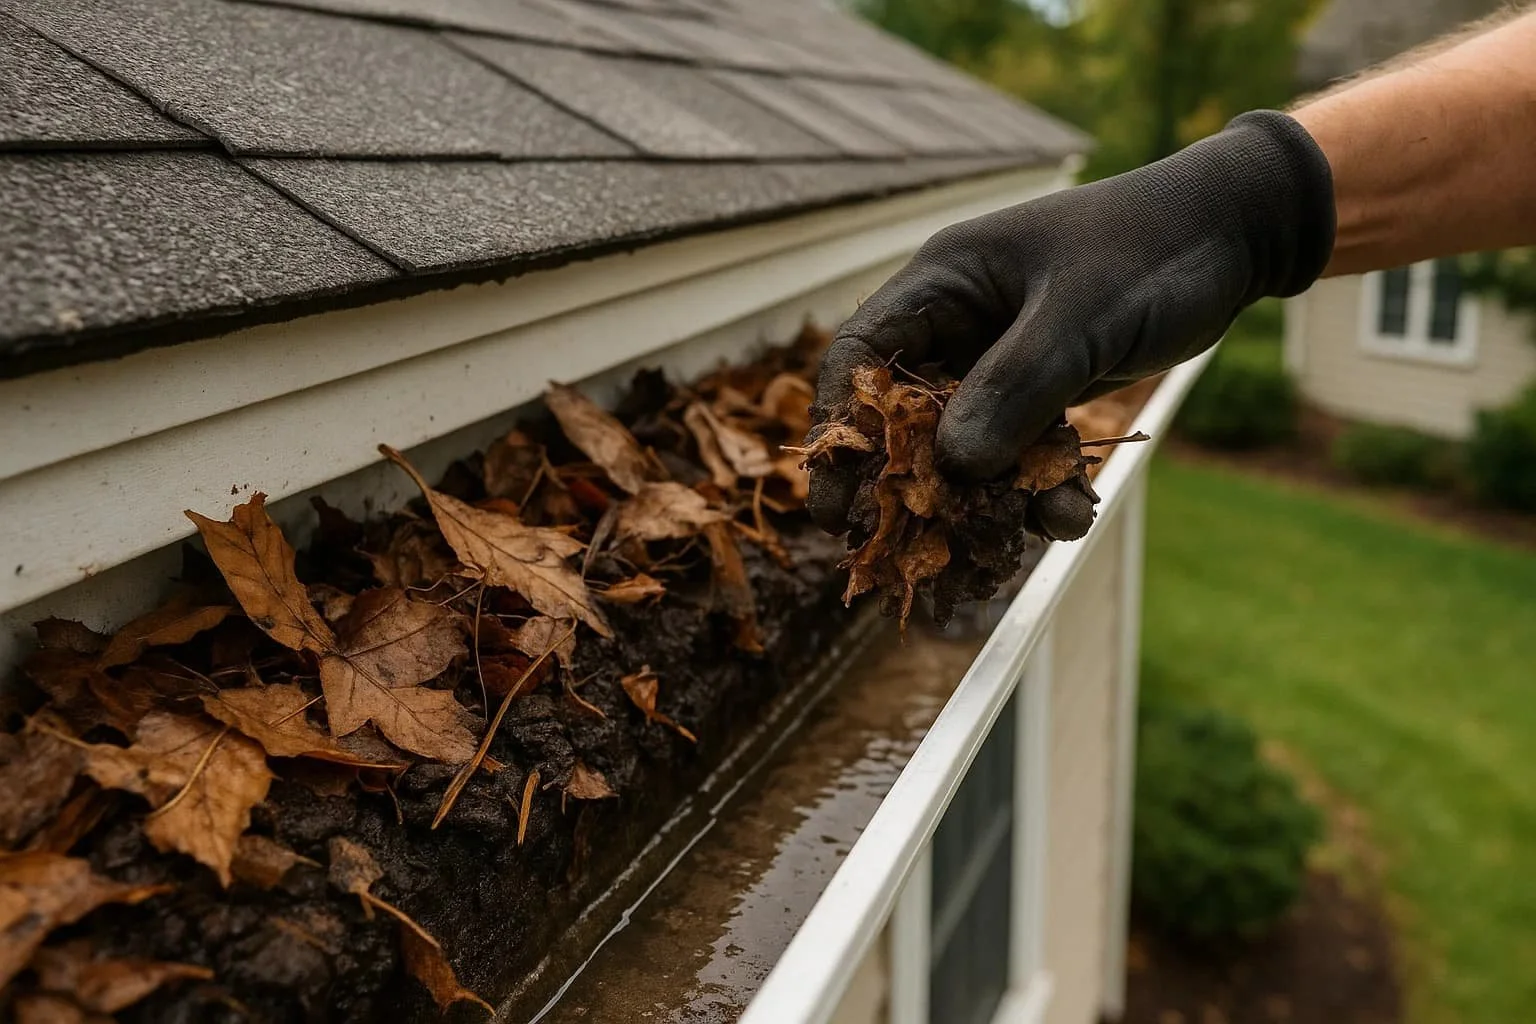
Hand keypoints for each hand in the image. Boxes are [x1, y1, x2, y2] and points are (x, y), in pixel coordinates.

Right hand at [807, 110, 1333, 534]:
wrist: (1236, 232)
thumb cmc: (1150, 249)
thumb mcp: (1080, 317)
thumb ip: (1015, 387)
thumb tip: (952, 466)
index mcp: (944, 283)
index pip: (859, 357)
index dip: (839, 429)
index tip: (833, 499)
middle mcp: (960, 321)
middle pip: (905, 415)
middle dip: (912, 484)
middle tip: (906, 548)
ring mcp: (1001, 355)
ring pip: (969, 443)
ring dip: (989, 497)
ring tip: (1015, 543)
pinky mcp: (1044, 383)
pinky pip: (1023, 447)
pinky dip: (1040, 485)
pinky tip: (1069, 516)